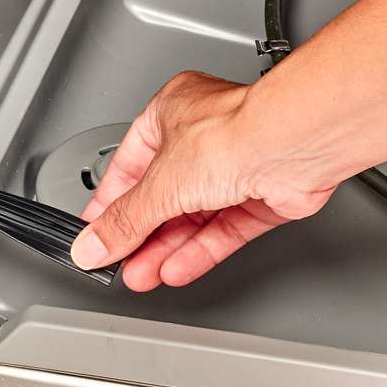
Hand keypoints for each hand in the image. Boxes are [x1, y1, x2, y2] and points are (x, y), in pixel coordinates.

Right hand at [71, 70, 343, 291]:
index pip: (130, 164)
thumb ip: (124, 220)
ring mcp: (238, 165)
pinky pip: (225, 228)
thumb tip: (92, 245)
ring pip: (195, 215)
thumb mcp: (160, 183)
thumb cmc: (236, 131)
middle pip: (164, 195)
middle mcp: (206, 136)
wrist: (294, 144)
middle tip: (119, 261)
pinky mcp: (264, 195)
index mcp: (172, 112)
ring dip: (167, 248)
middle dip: (141, 233)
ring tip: (142, 274)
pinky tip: (176, 269)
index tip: (95, 233)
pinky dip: (200, 250)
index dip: (111, 202)